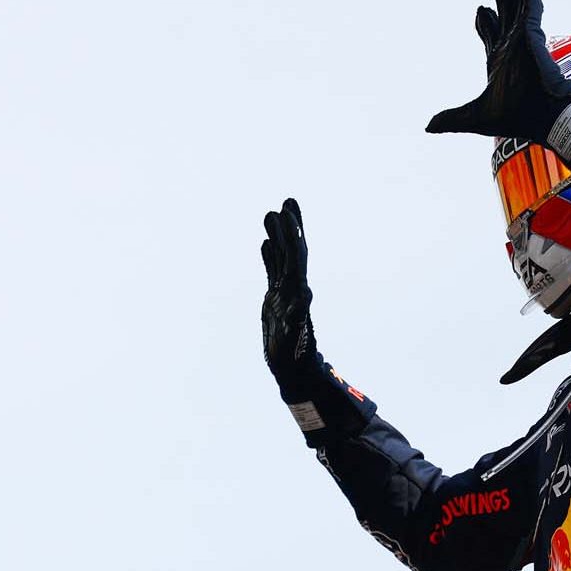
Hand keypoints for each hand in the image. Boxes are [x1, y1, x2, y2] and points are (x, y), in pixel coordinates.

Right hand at [260, 198, 315, 391]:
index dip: (293, 234)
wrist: (292, 369)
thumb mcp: (295, 336)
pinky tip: (265, 243)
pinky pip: (272, 272)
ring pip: (281, 258)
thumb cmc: (294, 357)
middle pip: (291, 251)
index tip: (289, 212)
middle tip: (287, 201)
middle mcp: (293, 287)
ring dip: (277, 237)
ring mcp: (284, 292)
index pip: (297, 256)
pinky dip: (269, 257)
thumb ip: (299, 315)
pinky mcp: (275, 300)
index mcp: (297, 292)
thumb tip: (305, 293)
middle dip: (289, 227)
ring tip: (270, 213)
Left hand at [426, 0, 570, 145]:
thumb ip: (452, 118)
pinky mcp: (531, 33)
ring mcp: (522, 39)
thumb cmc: (515, 118)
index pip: (490, 35)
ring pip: (515, 7)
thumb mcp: (474, 117)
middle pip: (504, 17)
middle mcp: (512, 48)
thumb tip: (428, 127)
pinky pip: (529, 6)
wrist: (537, 117)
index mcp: (499, 62)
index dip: (484, 23)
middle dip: (499, 3)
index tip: (480, 11)